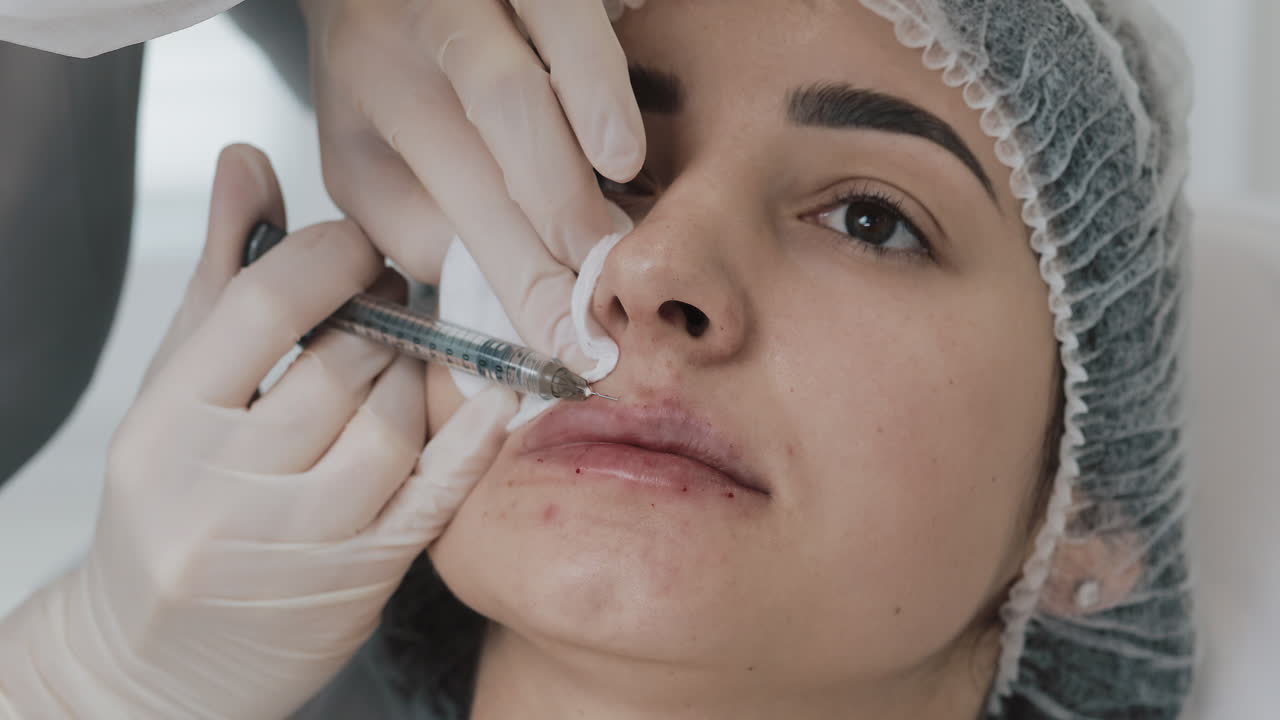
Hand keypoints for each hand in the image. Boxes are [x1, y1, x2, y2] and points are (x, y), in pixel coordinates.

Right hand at [0, 145, 516, 719]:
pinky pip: (437, 489)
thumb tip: (247, 159)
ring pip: (397, 421)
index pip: (268, 303)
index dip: (332, 255)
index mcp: (166, 425)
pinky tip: (496, 396)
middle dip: (386, 315)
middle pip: (346, 360)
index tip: (358, 246)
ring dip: (421, 374)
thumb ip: (221, 274)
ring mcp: (297, 542)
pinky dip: (474, 435)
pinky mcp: (360, 579)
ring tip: (408, 360)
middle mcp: (223, 488)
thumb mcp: (174, 387)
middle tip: (401, 298)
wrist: (157, 659)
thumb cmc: (169, 503)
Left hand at [300, 0, 644, 372]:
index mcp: (385, 86)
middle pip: (503, 97)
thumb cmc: (380, 85)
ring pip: (556, 17)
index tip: (572, 341)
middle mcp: (435, 17)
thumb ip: (424, 231)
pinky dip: (614, 38)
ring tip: (623, 161)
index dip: (527, 275)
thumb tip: (515, 295)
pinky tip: (637, 73)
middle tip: (602, 265)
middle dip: (559, 190)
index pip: (468, 193)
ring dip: (595, 89)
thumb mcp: (365, 168)